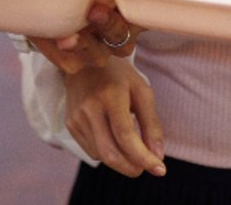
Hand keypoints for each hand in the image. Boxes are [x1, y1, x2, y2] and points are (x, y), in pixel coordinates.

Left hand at [31, 0, 204, 72]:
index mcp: (132, 12)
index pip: (137, 26)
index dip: (129, 22)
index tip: (116, 6)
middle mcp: (112, 31)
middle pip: (118, 43)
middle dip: (107, 29)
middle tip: (95, 12)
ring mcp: (88, 42)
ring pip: (92, 57)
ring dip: (82, 48)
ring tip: (68, 36)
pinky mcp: (61, 48)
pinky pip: (64, 61)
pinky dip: (56, 52)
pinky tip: (48, 37)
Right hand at [64, 58, 165, 177]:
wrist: (83, 61)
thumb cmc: (118, 75)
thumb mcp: (141, 91)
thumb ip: (151, 123)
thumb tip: (158, 156)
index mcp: (110, 95)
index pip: (125, 136)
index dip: (144, 157)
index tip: (160, 170)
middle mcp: (89, 108)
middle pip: (110, 153)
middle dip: (131, 168)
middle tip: (146, 167)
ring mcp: (76, 117)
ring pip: (101, 155)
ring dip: (120, 160)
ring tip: (131, 147)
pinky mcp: (70, 124)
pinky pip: (91, 150)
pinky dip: (107, 152)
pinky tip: (113, 138)